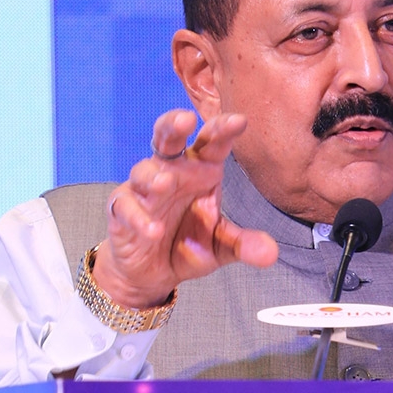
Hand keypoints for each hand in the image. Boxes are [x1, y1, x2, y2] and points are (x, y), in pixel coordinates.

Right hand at [93, 110, 278, 307]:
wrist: (155, 273)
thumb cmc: (190, 245)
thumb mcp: (221, 247)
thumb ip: (242, 245)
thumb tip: (270, 254)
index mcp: (201, 170)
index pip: (212, 143)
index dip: (222, 129)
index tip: (239, 121)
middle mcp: (173, 172)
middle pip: (169, 139)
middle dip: (173, 125)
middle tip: (185, 119)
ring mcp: (144, 189)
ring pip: (144, 171)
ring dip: (153, 176)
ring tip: (165, 183)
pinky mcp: (122, 210)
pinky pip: (127, 208)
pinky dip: (139, 218)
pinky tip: (154, 231)